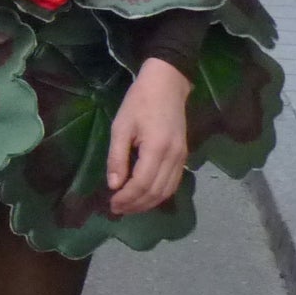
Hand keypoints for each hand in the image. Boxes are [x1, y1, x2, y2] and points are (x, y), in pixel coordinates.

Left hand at [107, 57, 191, 214]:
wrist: (167, 85)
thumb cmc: (139, 102)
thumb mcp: (121, 127)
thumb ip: (117, 157)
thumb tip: (114, 185)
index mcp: (157, 149)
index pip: (142, 184)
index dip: (127, 198)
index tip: (111, 203)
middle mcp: (173, 157)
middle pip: (155, 192)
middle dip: (136, 205)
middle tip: (118, 209)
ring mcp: (182, 157)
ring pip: (167, 191)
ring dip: (148, 203)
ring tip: (129, 207)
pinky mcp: (184, 156)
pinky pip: (173, 183)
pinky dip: (159, 194)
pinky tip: (145, 196)